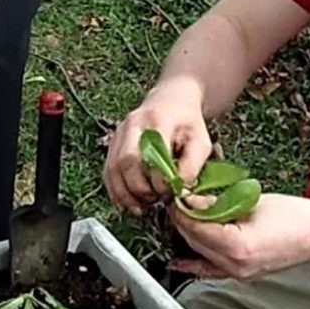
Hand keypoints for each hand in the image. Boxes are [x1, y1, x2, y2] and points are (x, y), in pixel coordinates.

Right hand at [103, 79, 211, 214]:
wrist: (172, 101)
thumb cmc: (188, 124)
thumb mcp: (201, 142)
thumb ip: (193, 167)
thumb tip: (180, 192)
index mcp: (157, 120)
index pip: (152, 155)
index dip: (160, 181)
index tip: (171, 193)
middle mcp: (133, 124)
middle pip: (127, 162)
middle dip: (140, 188)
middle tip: (156, 200)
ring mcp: (119, 133)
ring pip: (113, 168)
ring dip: (125, 193)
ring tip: (142, 206)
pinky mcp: (113, 143)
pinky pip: (107, 171)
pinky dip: (115, 191)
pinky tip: (127, 203)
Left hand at [167, 193, 309, 280]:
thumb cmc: (295, 216)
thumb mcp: (252, 202)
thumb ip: (219, 204)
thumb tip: (193, 200)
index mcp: (238, 246)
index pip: (196, 227)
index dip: (183, 209)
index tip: (178, 195)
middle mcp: (236, 265)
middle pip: (194, 241)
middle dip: (183, 220)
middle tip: (179, 201)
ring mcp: (238, 274)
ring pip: (200, 254)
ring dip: (190, 234)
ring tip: (184, 216)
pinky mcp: (241, 275)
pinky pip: (210, 270)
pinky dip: (194, 263)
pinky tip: (179, 261)